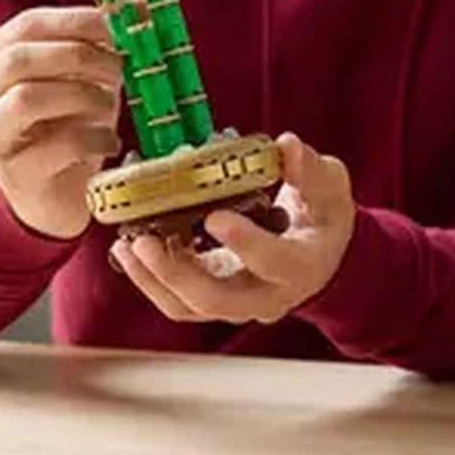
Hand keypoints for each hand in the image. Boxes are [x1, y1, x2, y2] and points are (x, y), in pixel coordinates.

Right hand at [0, 4, 124, 240]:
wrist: (58, 194)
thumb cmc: (69, 123)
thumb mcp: (86, 76)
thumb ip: (104, 40)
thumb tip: (140, 8)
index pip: (25, 26)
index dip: (76, 21)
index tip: (119, 26)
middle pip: (17, 60)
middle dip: (78, 57)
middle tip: (119, 66)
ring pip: (25, 99)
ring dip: (83, 96)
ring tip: (110, 107)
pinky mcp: (16, 177)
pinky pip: (58, 145)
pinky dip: (96, 138)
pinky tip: (109, 142)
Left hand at [110, 132, 355, 325]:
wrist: (321, 256)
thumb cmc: (323, 219)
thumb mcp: (330, 189)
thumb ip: (311, 170)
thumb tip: (287, 147)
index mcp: (301, 267)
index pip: (274, 262)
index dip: (245, 242)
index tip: (215, 216)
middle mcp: (267, 296)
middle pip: (218, 300)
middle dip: (176, 273)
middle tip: (145, 240)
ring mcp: (237, 304)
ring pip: (189, 307)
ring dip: (152, 279)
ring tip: (125, 244)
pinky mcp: (212, 300)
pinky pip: (177, 302)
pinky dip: (149, 279)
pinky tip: (129, 249)